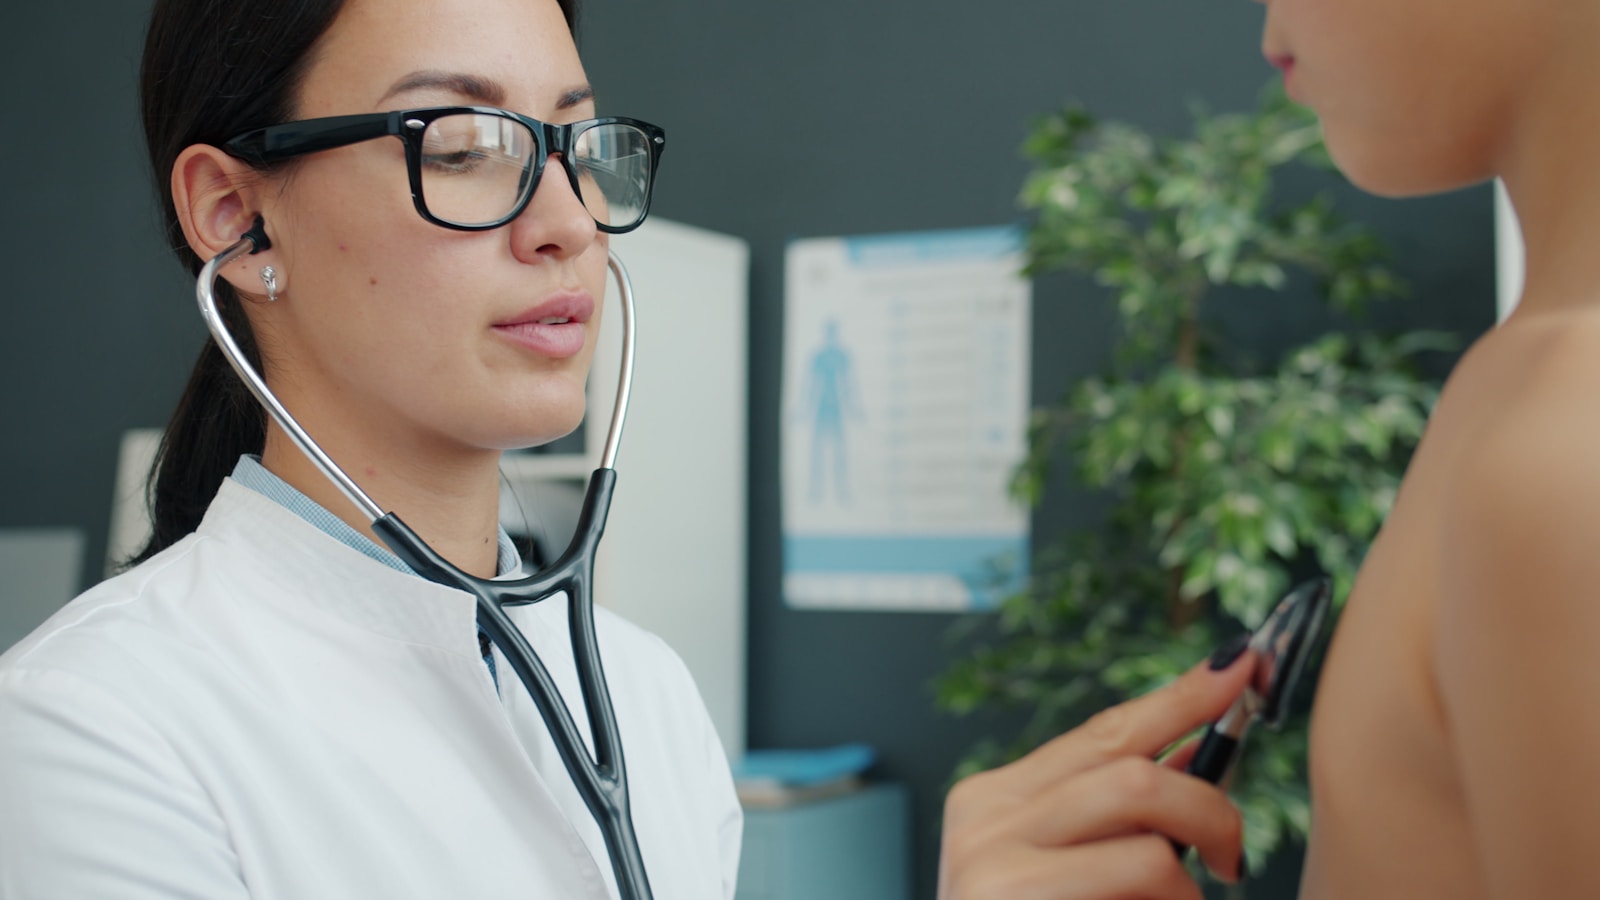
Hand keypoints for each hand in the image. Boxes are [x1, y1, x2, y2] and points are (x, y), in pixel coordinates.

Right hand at [937, 644, 1254, 899]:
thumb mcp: (1063, 870)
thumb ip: (1112, 817)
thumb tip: (1197, 753)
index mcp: (992, 800)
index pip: (1102, 732)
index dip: (1180, 700)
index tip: (1243, 667)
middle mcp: (983, 823)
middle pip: (1131, 777)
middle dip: (1209, 810)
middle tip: (1233, 857)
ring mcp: (990, 872)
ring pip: (1144, 847)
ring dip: (1185, 885)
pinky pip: (1138, 888)